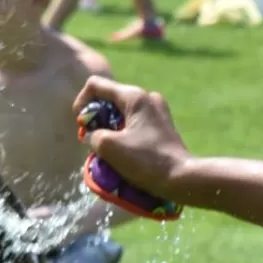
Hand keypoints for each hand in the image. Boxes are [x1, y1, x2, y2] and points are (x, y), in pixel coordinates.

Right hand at [72, 76, 196, 202]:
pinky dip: (124, 133)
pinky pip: (135, 123)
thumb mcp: (109, 147)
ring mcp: (158, 111)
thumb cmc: (146, 160)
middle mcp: (147, 97)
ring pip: (122, 112)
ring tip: (108, 150)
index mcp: (134, 96)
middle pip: (110, 99)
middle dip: (96, 118)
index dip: (81, 103)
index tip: (81, 125)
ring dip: (109, 128)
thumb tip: (93, 135)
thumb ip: (93, 135)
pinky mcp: (163, 126)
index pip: (96, 85)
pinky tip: (125, 152)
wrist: (182, 177)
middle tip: (92, 140)